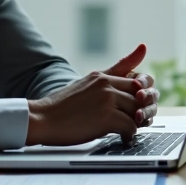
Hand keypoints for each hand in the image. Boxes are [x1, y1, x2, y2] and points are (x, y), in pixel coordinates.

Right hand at [26, 44, 160, 145]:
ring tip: (128, 130)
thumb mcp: (87, 84)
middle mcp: (106, 84)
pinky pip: (130, 126)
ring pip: (137, 111)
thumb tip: (144, 47)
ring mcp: (106, 99)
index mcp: (102, 76)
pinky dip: (129, 134)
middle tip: (138, 120)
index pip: (138, 80)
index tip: (138, 105)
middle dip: (143, 109)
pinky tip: (122, 138)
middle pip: (140, 96)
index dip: (142, 95)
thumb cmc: (62, 106)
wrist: (41, 120)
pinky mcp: (106, 117)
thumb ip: (114, 70)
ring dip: (136, 123)